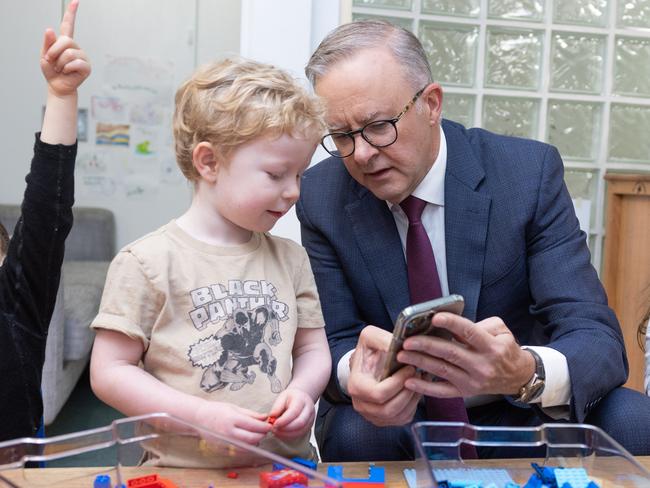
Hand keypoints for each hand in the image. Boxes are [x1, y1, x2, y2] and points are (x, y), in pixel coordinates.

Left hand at [40, 0, 89, 96]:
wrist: (58, 86)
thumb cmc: (52, 71)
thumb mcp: (45, 55)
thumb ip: (47, 43)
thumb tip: (50, 29)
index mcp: (65, 42)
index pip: (68, 25)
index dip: (72, 13)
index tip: (76, 1)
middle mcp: (76, 47)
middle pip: (65, 40)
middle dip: (54, 51)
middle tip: (52, 61)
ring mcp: (83, 56)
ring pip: (69, 53)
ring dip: (60, 63)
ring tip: (61, 69)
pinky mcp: (87, 67)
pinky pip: (75, 63)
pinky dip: (67, 69)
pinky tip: (68, 73)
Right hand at [194, 399, 271, 444]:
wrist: (199, 417)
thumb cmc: (216, 410)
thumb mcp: (234, 407)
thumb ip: (251, 414)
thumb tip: (264, 417)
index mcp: (232, 419)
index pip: (254, 426)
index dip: (264, 427)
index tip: (269, 425)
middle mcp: (228, 432)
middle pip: (251, 438)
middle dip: (261, 435)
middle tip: (264, 431)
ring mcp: (224, 442)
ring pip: (246, 447)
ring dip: (254, 442)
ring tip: (256, 435)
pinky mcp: (221, 449)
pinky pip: (237, 452)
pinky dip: (245, 448)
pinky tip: (247, 441)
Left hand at [267, 388, 314, 439]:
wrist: (301, 398)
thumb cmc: (291, 398)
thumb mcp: (282, 397)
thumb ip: (277, 407)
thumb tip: (272, 416)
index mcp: (302, 400)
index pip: (294, 411)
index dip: (284, 420)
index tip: (274, 424)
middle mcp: (309, 410)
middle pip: (300, 423)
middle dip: (285, 429)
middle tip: (274, 429)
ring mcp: (311, 419)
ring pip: (301, 431)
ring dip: (286, 434)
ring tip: (276, 431)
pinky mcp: (309, 426)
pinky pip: (300, 434)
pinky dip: (289, 436)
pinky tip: (281, 434)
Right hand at [347, 326, 422, 426]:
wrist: (366, 364)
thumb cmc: (368, 350)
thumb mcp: (371, 336)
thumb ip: (382, 339)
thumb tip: (398, 348)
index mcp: (356, 386)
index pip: (379, 394)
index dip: (398, 383)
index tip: (409, 367)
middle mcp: (361, 404)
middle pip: (389, 408)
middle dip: (408, 391)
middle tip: (418, 373)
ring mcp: (372, 415)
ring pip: (399, 416)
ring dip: (413, 398)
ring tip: (419, 380)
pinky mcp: (384, 419)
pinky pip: (403, 419)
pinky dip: (413, 404)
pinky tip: (416, 388)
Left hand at [398, 313, 534, 398]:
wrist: (517, 377)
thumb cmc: (504, 349)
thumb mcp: (500, 331)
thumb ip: (479, 324)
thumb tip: (451, 323)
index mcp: (491, 347)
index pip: (470, 333)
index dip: (452, 324)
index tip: (435, 317)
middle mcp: (481, 366)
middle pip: (450, 353)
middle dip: (426, 345)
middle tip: (408, 340)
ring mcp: (472, 381)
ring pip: (442, 370)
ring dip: (420, 362)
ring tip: (402, 355)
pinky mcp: (464, 392)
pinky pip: (442, 391)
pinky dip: (424, 387)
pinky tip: (409, 381)